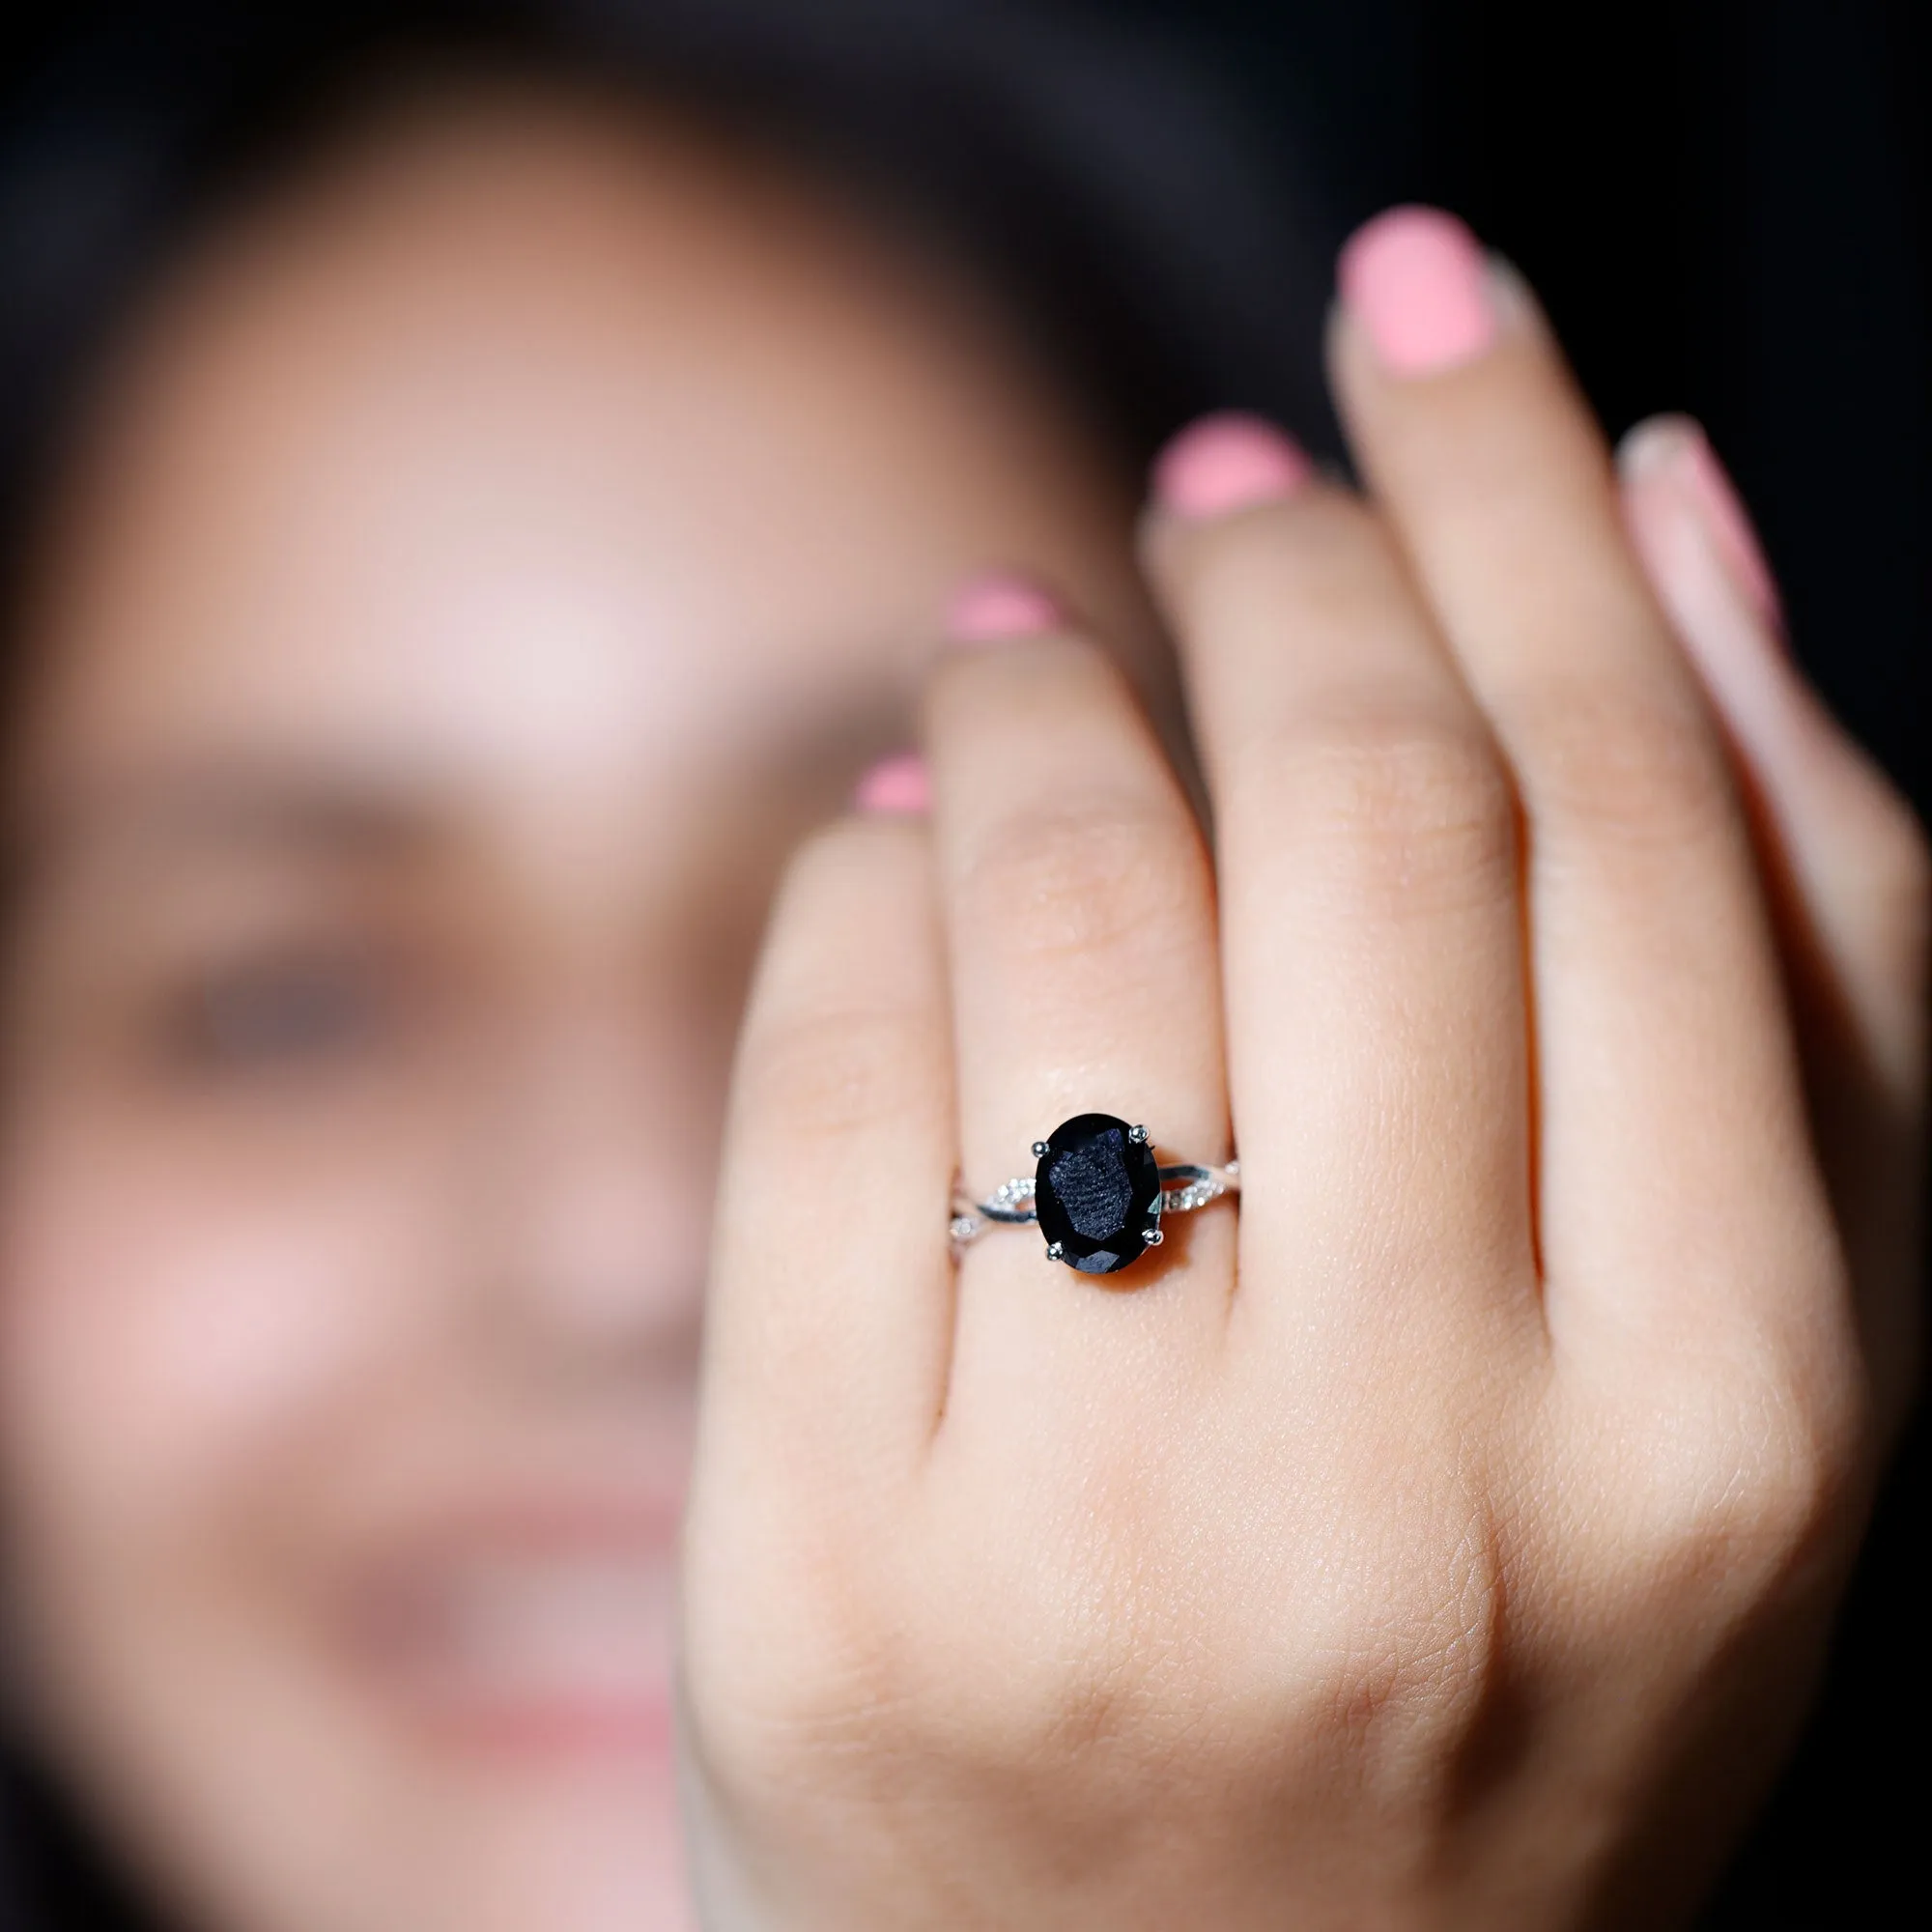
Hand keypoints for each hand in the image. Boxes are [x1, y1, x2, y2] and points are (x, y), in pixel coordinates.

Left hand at [679, 210, 1925, 1928]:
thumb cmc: (1496, 1700)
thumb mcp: (1744, 1397)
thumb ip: (1786, 977)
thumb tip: (1674, 528)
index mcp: (1727, 1433)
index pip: (1626, 808)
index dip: (1514, 494)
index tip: (1431, 308)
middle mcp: (1424, 1479)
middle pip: (1357, 808)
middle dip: (1281, 558)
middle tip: (1225, 480)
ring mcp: (1095, 1543)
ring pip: (1062, 896)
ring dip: (1041, 685)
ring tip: (1035, 630)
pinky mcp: (820, 1583)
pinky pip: (818, 1072)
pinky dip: (857, 875)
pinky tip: (900, 831)